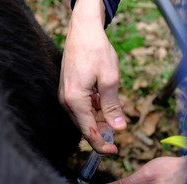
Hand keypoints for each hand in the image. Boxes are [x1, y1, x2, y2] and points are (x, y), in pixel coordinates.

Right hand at [59, 0, 125, 154]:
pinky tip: (108, 99)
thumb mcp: (110, 79)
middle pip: (85, 126)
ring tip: (117, 106)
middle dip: (103, 130)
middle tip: (120, 127)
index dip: (101, 145)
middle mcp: (66, 101)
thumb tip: (119, 128)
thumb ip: (112, 107)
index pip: (88, 132)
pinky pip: (83, 106)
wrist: (83, 29)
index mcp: (75, 101)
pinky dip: (97, 106)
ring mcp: (66, 95)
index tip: (114, 152)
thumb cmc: (95, 50)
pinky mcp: (69, 89)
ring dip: (102, 116)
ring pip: (85, 116)